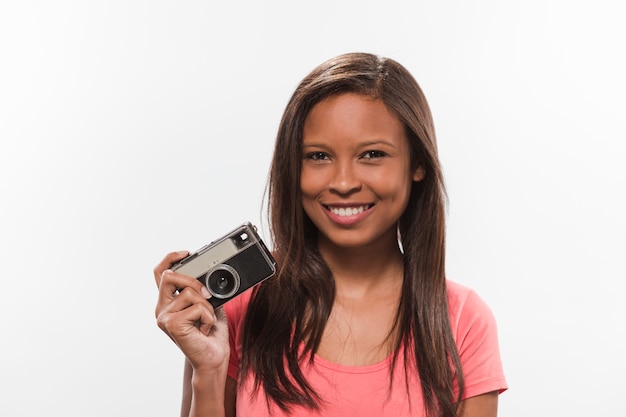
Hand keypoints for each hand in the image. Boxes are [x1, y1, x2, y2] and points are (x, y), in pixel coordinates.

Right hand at [154, 251, 229, 373]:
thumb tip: (208, 274)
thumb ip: (202, 288)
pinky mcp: (171, 324)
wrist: (213, 357)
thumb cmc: (210, 332)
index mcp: (168, 301)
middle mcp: (162, 308)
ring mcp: (164, 317)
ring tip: (206, 320)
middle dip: (193, 280)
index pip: (160, 273)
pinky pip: (197, 306)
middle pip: (170, 276)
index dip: (170, 258)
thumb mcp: (209, 303)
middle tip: (207, 295)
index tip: (186, 252)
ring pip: (189, 292)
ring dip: (207, 305)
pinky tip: (204, 328)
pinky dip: (208, 316)